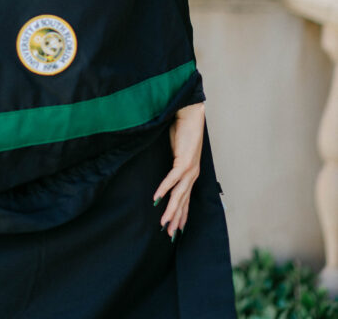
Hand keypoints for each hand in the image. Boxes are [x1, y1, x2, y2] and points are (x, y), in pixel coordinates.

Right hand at [152, 102, 204, 237]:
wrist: (189, 114)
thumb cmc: (182, 130)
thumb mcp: (176, 150)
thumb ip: (172, 163)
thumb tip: (165, 171)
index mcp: (191, 173)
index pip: (186, 199)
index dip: (181, 214)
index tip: (177, 229)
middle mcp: (192, 174)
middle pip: (183, 202)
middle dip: (176, 219)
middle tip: (169, 235)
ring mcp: (190, 169)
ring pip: (179, 195)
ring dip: (171, 210)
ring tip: (164, 224)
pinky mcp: (184, 161)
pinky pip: (172, 179)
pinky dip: (164, 189)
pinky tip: (157, 199)